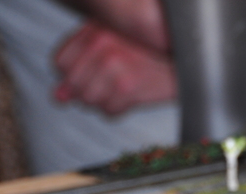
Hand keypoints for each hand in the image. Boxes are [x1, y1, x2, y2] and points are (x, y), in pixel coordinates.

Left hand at [54, 20, 175, 115]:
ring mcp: (115, 67)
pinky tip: (130, 97)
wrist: (185, 62)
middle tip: (107, 86)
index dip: (73, 75)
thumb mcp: (112, 44)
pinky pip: (109, 111)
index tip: (85, 77)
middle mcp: (103, 46)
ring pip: (90, 100)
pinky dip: (118, 109)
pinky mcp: (129, 88)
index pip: (61, 63)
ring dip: (105, 101)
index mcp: (96, 30)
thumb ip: (82, 66)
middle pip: (74, 85)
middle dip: (88, 92)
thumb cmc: (152, 52)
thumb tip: (59, 97)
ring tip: (121, 90)